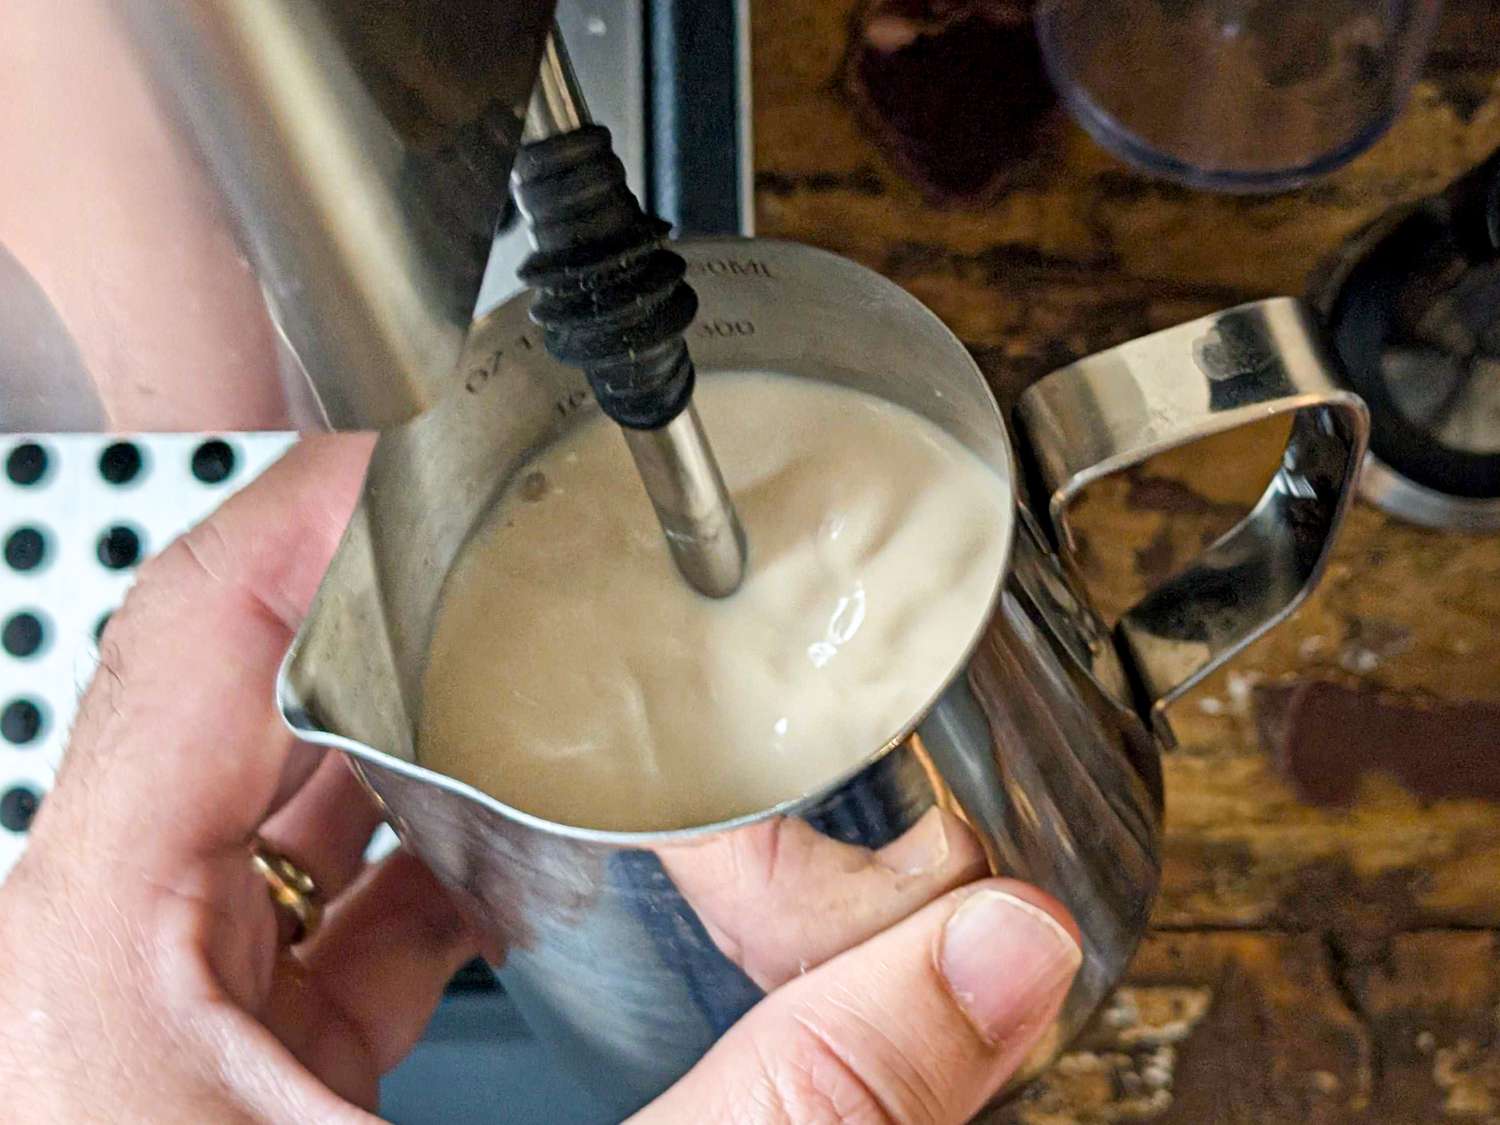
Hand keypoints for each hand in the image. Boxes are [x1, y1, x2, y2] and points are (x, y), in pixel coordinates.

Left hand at [0, 437, 1079, 1123]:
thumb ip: (802, 1101)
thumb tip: (993, 960)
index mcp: (101, 971)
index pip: (188, 639)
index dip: (312, 507)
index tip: (433, 446)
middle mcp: (86, 988)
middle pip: (237, 714)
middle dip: (406, 631)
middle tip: (542, 577)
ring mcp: (126, 1048)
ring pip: (263, 830)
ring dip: (409, 760)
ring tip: (547, 707)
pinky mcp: (184, 1100)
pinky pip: (285, 941)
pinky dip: (397, 889)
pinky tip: (507, 890)